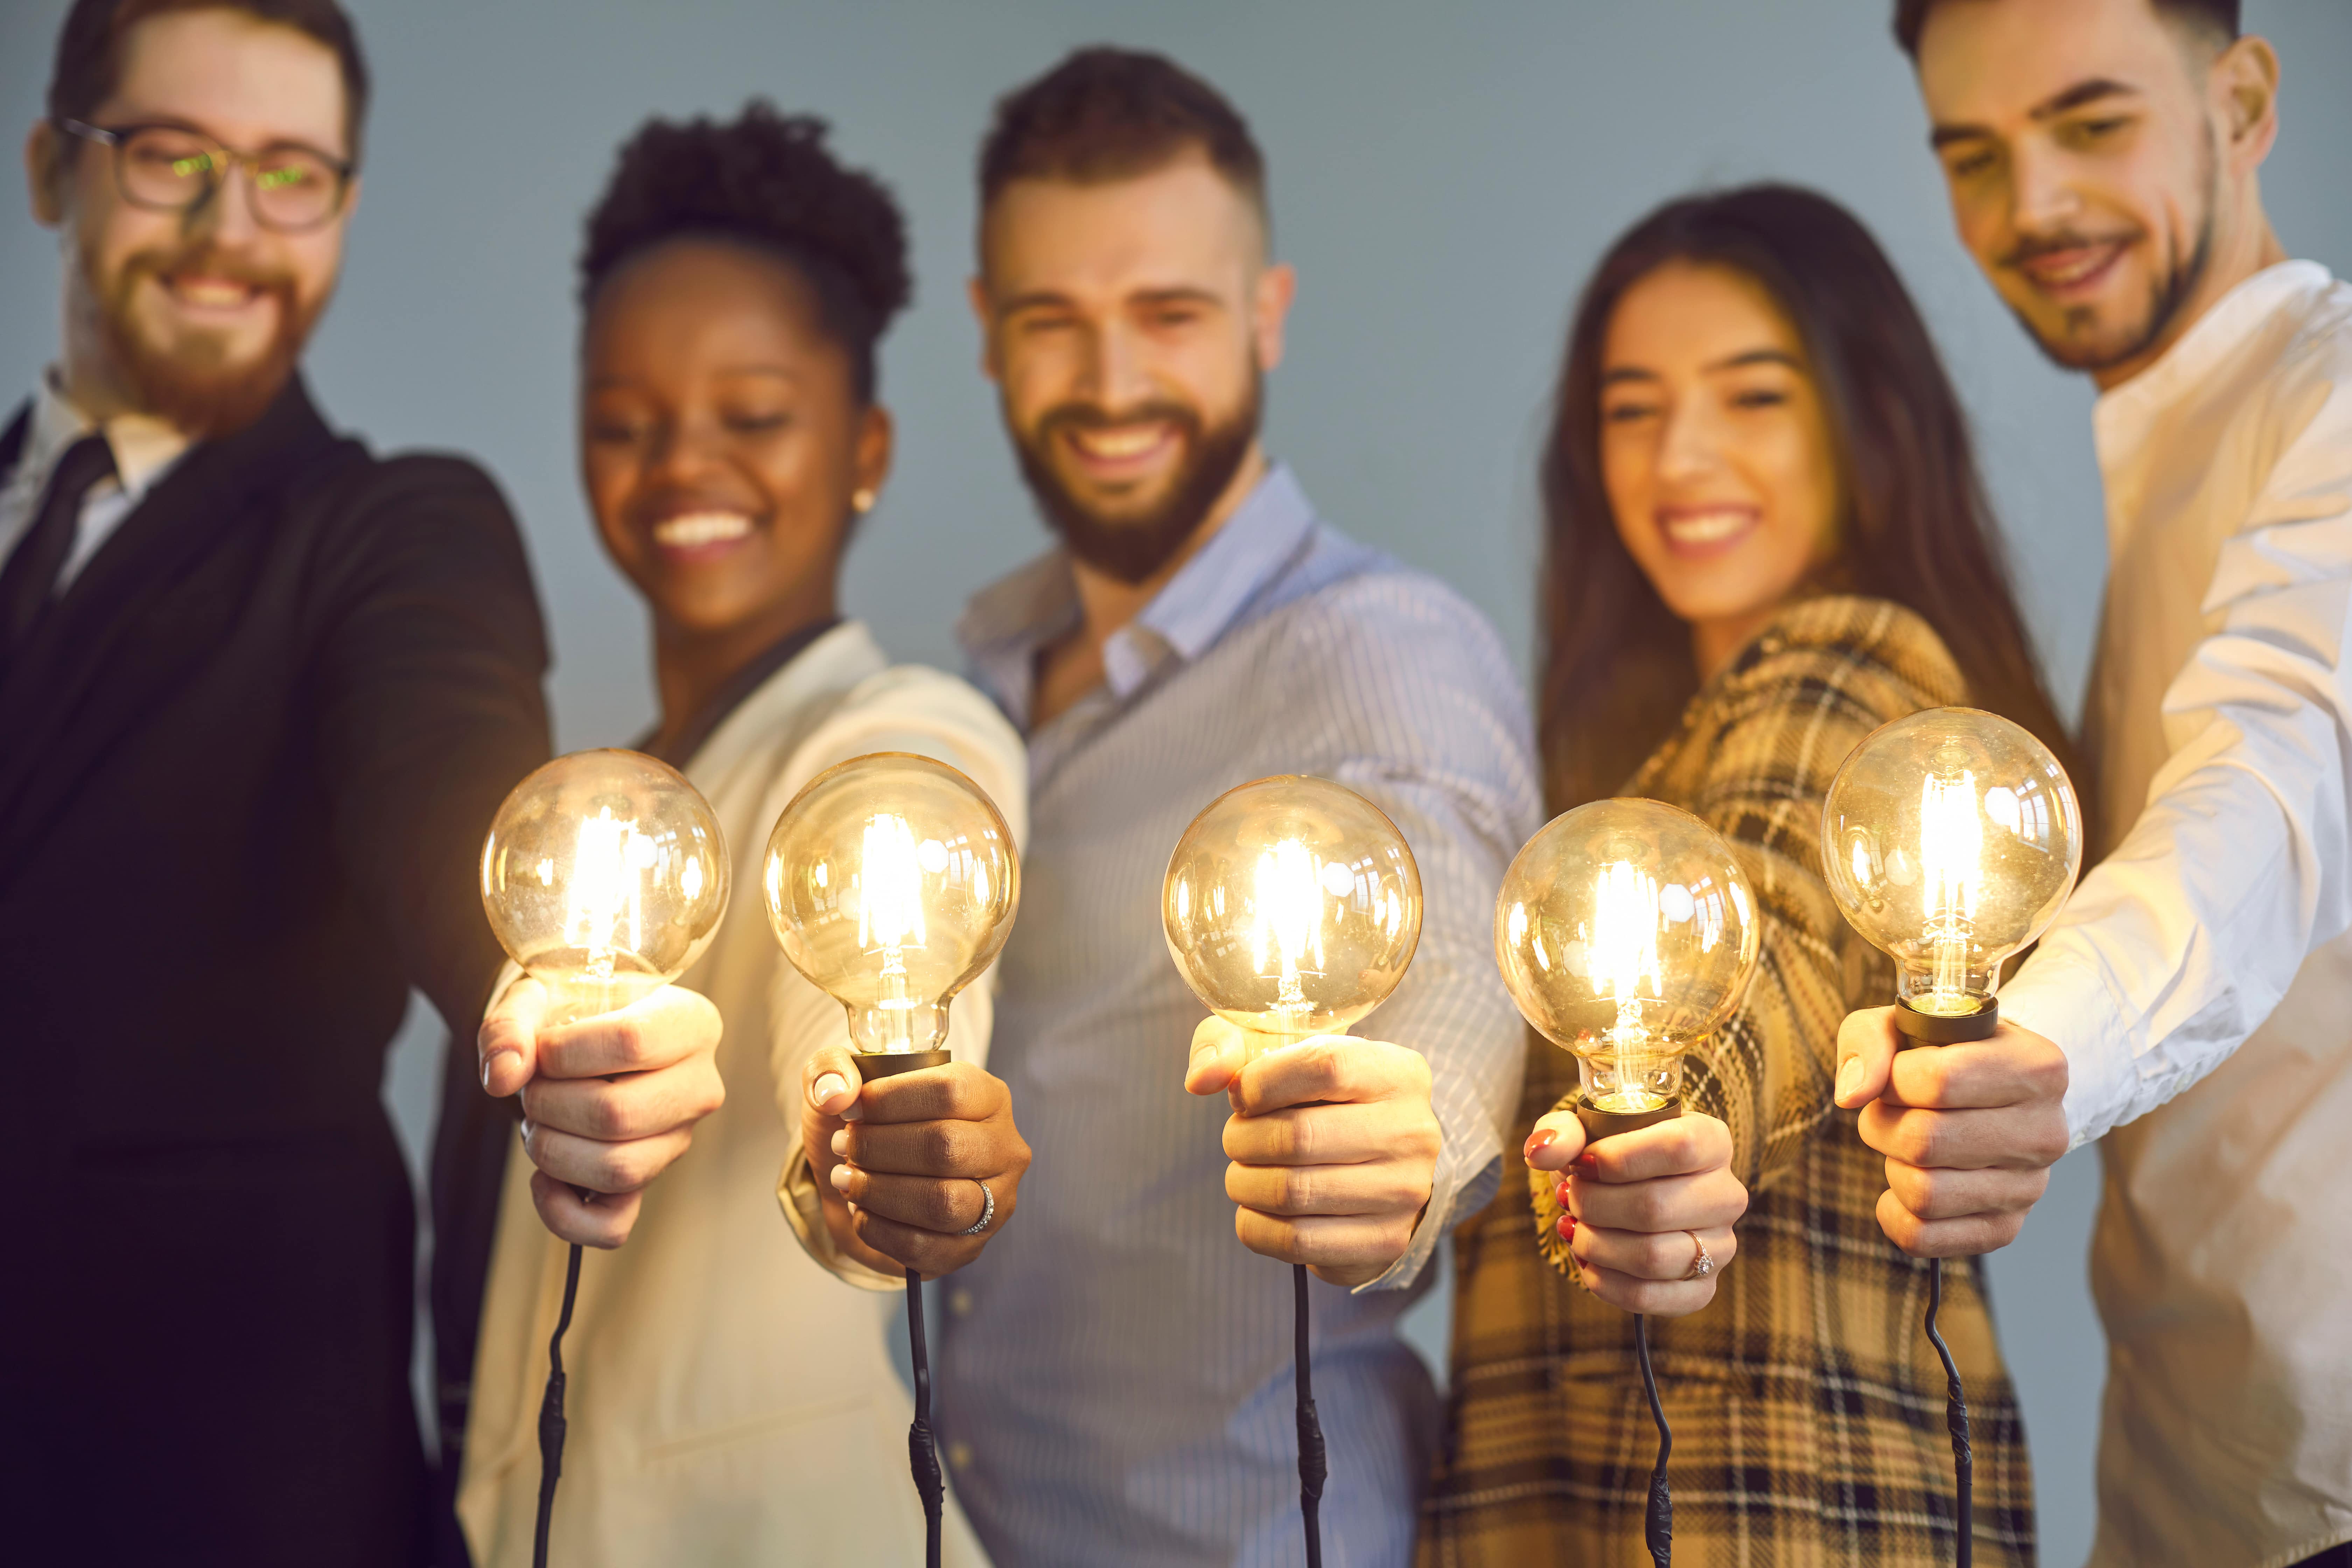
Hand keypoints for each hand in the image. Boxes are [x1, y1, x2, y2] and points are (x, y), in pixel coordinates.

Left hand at [478, 976, 724, 1247]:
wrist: (576, 1038)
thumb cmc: (568, 1011)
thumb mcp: (535, 997)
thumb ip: (510, 1027)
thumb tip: (503, 1077)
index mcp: (691, 1025)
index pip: (632, 1042)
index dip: (564, 1053)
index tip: (539, 1049)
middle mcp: (699, 1087)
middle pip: (620, 1115)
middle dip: (550, 1105)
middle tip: (531, 1089)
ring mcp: (677, 1141)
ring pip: (619, 1171)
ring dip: (552, 1151)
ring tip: (536, 1123)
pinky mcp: (647, 1182)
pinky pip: (613, 1226)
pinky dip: (563, 1214)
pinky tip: (542, 1180)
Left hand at [802, 1045, 1029, 1280]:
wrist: (874, 1178)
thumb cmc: (870, 1123)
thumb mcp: (845, 1082)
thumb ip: (830, 1068)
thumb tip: (836, 1094)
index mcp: (988, 1096)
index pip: (950, 1092)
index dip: (891, 1100)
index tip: (850, 1110)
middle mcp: (1004, 1148)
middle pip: (946, 1147)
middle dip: (879, 1148)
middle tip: (843, 1146)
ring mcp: (994, 1203)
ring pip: (943, 1203)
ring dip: (880, 1191)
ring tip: (846, 1179)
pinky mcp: (969, 1248)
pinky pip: (925, 1247)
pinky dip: (879, 1230)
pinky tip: (860, 1211)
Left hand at [1184, 1018, 1441, 1288]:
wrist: (1377, 1164)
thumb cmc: (1320, 1100)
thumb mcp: (1284, 1054)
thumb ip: (1231, 1046)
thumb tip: (1200, 1080)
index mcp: (1397, 1073)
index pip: (1323, 1066)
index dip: (1261, 1082)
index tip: (1242, 1095)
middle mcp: (1413, 1132)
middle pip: (1298, 1136)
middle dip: (1243, 1139)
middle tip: (1237, 1139)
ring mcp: (1405, 1193)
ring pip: (1292, 1193)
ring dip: (1245, 1184)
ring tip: (1245, 1173)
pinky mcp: (1385, 1243)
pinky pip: (1296, 1242)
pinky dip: (1257, 1227)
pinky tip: (1259, 1210)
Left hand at [1527, 1112, 1745, 1315]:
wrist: (1625, 1190)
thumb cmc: (1609, 1152)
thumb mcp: (1584, 1128)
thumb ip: (1563, 1132)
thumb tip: (1542, 1152)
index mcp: (1711, 1141)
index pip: (1679, 1148)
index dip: (1619, 1160)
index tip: (1582, 1165)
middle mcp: (1726, 1195)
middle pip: (1656, 1208)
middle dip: (1594, 1205)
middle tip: (1569, 1197)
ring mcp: (1719, 1247)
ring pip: (1652, 1257)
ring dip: (1595, 1245)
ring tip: (1574, 1227)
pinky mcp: (1701, 1288)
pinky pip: (1649, 1296)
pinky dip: (1604, 1282)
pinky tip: (1588, 1260)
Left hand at [1834, 1007, 2068, 1256]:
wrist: (1997, 1093)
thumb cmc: (1946, 1052)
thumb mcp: (1905, 1022)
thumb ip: (1869, 1039)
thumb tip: (1852, 1095)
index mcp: (2037, 1067)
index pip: (1937, 1080)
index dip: (1893, 1078)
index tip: (1896, 1074)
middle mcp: (2045, 1132)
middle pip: (1924, 1141)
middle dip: (1883, 1123)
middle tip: (1890, 1110)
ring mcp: (2029, 1187)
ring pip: (1923, 1193)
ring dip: (1892, 1165)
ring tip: (1905, 1142)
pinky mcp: (2004, 1228)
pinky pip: (1923, 1237)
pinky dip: (1893, 1212)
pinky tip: (1903, 1179)